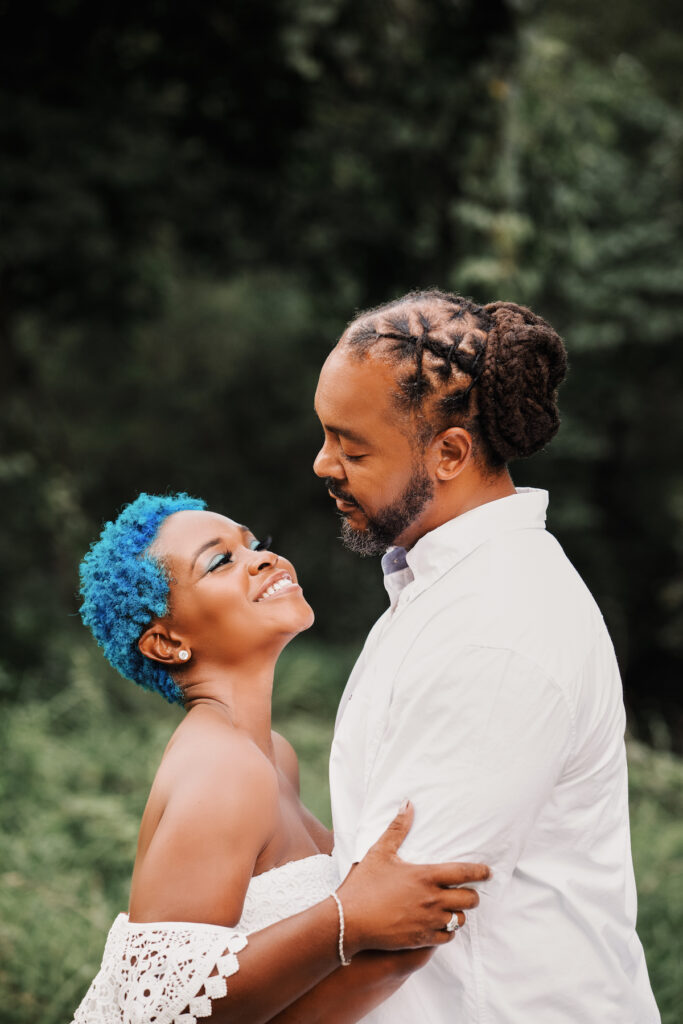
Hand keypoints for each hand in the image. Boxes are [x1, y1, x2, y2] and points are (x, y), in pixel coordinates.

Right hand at [336, 801, 489, 955]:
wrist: (349, 921)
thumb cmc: (364, 884)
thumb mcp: (380, 851)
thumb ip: (398, 828)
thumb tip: (408, 803)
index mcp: (426, 876)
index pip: (464, 873)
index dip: (480, 872)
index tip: (488, 872)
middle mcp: (432, 900)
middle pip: (469, 899)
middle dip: (473, 895)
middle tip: (469, 891)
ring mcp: (428, 922)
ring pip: (460, 920)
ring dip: (459, 913)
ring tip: (453, 908)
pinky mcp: (421, 940)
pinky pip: (447, 938)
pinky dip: (448, 931)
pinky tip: (440, 925)